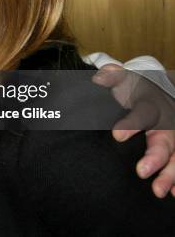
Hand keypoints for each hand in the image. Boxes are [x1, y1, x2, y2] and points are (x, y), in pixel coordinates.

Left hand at [93, 63, 174, 197]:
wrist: (157, 90)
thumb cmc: (136, 87)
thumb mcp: (125, 79)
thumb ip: (113, 76)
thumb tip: (101, 75)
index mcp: (152, 105)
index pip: (143, 114)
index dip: (132, 124)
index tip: (117, 136)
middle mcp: (167, 122)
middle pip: (165, 141)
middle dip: (155, 157)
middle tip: (141, 171)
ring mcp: (173, 136)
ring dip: (170, 174)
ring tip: (158, 190)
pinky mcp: (174, 148)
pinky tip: (173, 194)